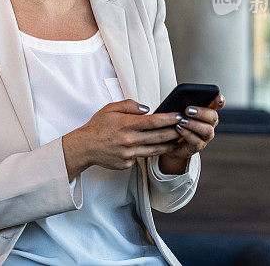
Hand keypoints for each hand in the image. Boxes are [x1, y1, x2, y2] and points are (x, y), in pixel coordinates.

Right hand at [62, 99, 184, 179]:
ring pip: (154, 150)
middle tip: (185, 128)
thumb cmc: (98, 126)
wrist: (84, 147)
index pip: (153, 121)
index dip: (169, 119)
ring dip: (168, 145)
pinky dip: (148, 152)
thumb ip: (129, 106)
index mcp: (126, 124)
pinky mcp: (127, 164)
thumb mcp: (110, 109)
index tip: (179, 116)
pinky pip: (142, 157)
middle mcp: (129, 140)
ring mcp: (128, 154)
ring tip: (178, 140)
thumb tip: (147, 109)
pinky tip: (154, 148)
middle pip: (158, 137)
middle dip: (174, 132)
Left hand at [159, 94, 224, 166]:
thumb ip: (183, 104)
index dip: (220, 101)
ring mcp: (205, 136)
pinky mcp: (198, 146)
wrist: (170, 142)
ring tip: (181, 120)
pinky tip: (179, 128)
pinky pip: (197, 141)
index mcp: (206, 112)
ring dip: (193, 124)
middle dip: (201, 113)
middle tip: (188, 110)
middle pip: (213, 117)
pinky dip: (187, 133)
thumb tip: (180, 98)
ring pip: (207, 130)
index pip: (217, 105)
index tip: (218, 97)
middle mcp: (209, 124)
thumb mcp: (178, 111)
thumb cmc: (175, 123)